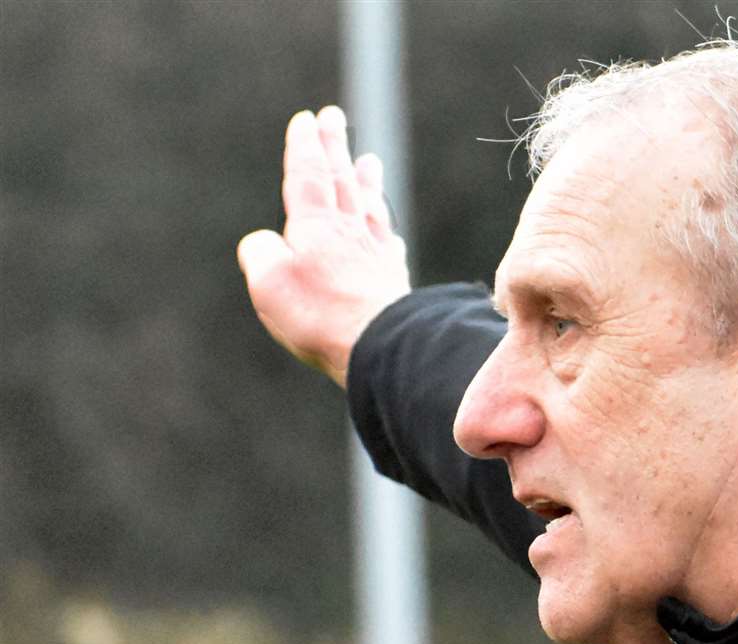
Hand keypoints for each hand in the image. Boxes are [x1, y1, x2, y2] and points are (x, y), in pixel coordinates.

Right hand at [237, 105, 410, 387]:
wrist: (380, 346)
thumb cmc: (319, 315)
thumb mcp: (268, 282)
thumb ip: (261, 253)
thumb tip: (266, 244)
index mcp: (315, 227)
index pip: (308, 176)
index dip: (306, 147)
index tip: (306, 121)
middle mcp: (349, 234)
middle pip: (341, 181)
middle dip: (335, 147)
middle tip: (334, 118)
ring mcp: (375, 257)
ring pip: (369, 208)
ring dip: (366, 183)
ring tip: (369, 161)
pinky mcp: (392, 283)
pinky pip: (388, 248)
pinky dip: (385, 233)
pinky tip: (388, 235)